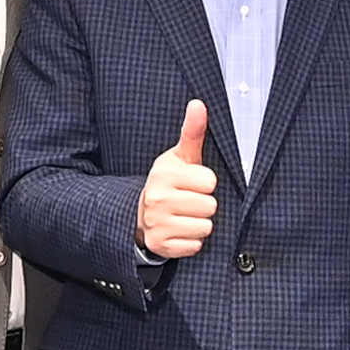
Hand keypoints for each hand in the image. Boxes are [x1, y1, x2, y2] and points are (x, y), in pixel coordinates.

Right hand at [136, 100, 220, 261]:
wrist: (140, 213)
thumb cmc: (170, 182)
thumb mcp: (179, 156)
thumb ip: (192, 131)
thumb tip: (199, 103)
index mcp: (164, 174)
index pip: (210, 182)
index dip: (206, 183)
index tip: (193, 183)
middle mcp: (158, 199)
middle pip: (210, 206)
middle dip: (204, 205)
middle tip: (188, 201)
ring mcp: (157, 224)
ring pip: (205, 227)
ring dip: (199, 223)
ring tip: (185, 215)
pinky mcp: (161, 245)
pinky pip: (195, 246)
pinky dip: (191, 241)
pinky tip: (180, 230)